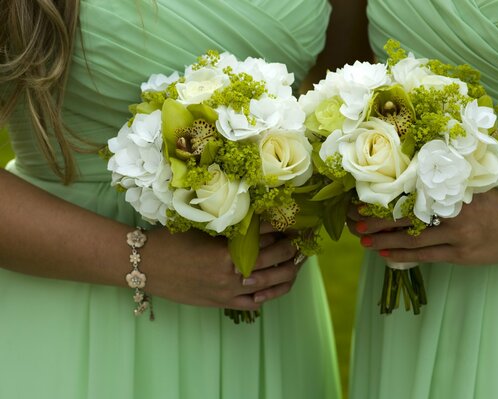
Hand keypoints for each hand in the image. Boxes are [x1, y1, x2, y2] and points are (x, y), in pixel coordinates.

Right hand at [143, 225, 302, 310]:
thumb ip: (231, 227)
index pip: (266, 235)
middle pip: (275, 258)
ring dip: (289, 270)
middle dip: (292, 247)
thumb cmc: (171, 241)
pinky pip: (255, 303)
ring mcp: (228, 291)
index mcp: (227, 250)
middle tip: (300, 238)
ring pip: (272, 283)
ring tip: (297, 261)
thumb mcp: (202, 227)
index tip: (294, 219)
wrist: (145, 266)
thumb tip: (259, 219)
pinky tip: (277, 284)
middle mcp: (232, 273)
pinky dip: (270, 294)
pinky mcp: (222, 303)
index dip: (283, 226)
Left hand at [347, 189, 497, 265]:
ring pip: (412, 239)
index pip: (410, 195)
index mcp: (451, 191)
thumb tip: (409, 184)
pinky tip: (387, 255)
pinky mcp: (461, 254)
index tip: (363, 201)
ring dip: (385, 241)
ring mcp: (456, 236)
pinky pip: (426, 256)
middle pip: (405, 218)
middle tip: (356, 222)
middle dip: (378, 221)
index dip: (385, 201)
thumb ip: (443, 185)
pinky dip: (404, 255)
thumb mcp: (470, 185)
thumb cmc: (497, 201)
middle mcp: (450, 212)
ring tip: (364, 241)